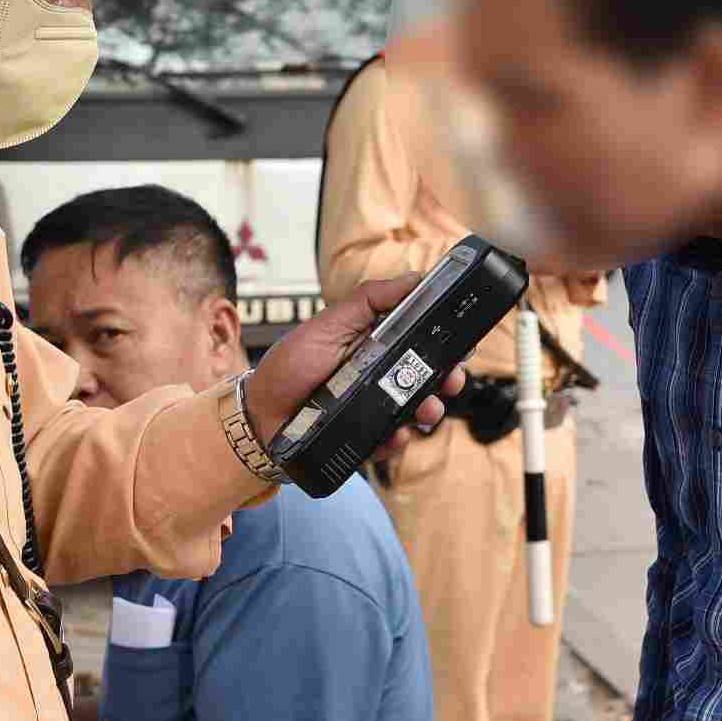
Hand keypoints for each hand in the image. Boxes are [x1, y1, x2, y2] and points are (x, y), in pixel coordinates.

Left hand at [246, 273, 463, 454]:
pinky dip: (399, 440)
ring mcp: (375, 408)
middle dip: (448, 378)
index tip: (463, 343)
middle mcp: (380, 376)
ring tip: (427, 410)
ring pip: (418, 410)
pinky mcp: (367, 437)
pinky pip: (394, 441)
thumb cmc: (289, 367)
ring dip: (431, 410)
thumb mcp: (327, 325)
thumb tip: (413, 279)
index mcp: (376, 345)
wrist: (258, 416)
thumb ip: (368, 301)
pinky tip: (395, 435)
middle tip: (452, 379)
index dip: (446, 342)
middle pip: (429, 377)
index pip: (422, 340)